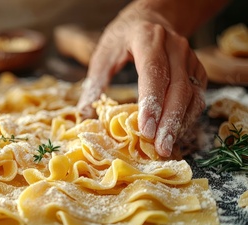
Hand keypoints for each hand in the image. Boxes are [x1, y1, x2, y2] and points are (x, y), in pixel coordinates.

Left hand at [77, 2, 206, 156]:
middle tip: (159, 147)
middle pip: (178, 88)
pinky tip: (175, 134)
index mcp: (148, 39)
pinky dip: (188, 118)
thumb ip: (96, 81)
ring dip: (180, 123)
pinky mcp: (198, 71)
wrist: (154, 18)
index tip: (145, 129)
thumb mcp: (105, 52)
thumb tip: (85, 112)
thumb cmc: (125, 36)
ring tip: (167, 147)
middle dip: (169, 121)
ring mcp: (190, 59)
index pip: (154, 72)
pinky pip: (197, 97)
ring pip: (191, 95)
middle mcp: (175, 47)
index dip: (151, 102)